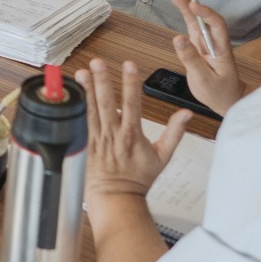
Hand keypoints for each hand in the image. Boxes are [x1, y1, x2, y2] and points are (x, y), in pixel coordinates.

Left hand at [79, 58, 191, 203]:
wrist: (117, 198)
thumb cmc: (138, 179)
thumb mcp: (163, 157)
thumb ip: (175, 132)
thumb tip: (186, 114)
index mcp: (132, 135)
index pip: (132, 104)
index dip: (131, 83)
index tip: (130, 66)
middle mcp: (114, 134)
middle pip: (108, 103)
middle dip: (103, 81)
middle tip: (98, 63)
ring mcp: (99, 138)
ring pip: (92, 109)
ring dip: (87, 90)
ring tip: (82, 72)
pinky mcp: (87, 143)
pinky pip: (83, 120)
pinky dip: (79, 106)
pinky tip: (74, 93)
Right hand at [170, 0, 243, 113]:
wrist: (228, 100)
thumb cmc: (219, 92)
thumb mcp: (203, 79)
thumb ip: (191, 59)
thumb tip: (178, 39)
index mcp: (221, 49)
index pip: (215, 25)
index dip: (204, 12)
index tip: (192, 4)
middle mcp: (214, 42)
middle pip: (204, 18)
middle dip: (192, 2)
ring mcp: (206, 43)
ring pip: (196, 21)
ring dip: (187, 5)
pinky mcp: (198, 46)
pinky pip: (191, 28)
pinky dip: (185, 16)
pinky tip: (180, 5)